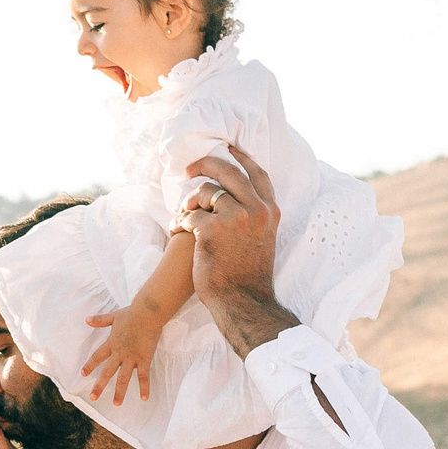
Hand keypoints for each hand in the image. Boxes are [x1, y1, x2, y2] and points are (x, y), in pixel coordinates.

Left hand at [79, 303, 161, 405]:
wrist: (147, 313)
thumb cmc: (132, 313)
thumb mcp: (113, 316)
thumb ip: (100, 320)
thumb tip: (86, 319)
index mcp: (112, 343)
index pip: (97, 357)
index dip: (90, 365)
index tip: (82, 374)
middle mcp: (120, 353)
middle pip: (107, 372)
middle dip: (99, 385)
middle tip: (93, 397)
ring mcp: (132, 358)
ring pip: (124, 378)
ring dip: (120, 392)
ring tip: (116, 404)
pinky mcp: (144, 359)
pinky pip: (144, 376)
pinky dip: (144, 387)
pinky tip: (144, 398)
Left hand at [178, 145, 293, 357]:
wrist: (244, 302)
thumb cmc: (248, 275)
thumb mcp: (262, 238)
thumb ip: (254, 214)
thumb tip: (232, 194)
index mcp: (270, 210)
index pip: (256, 172)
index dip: (240, 156)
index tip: (227, 146)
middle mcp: (257, 209)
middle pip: (227, 171)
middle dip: (204, 164)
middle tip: (188, 170)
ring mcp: (236, 218)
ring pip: (203, 192)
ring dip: (188, 204)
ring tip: (183, 218)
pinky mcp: (212, 230)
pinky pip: (188, 215)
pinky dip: (179, 224)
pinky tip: (177, 234)